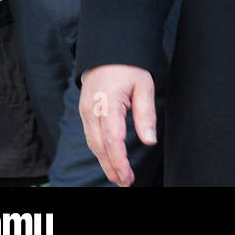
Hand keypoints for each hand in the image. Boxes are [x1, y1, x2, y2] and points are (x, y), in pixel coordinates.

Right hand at [79, 64, 156, 186]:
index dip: (120, 162)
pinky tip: (109, 159)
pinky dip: (100, 151)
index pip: (113, 140)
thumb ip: (146, 114)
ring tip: (119, 177)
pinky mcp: (85, 112)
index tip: (128, 177)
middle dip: (112, 168)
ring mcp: (85, 112)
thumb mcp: (144, 85)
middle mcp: (91, 111)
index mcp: (107, 104)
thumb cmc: (128, 66)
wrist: (107, 51)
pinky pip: (91, 137)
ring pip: (94, 144)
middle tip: (125, 183)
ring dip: (105, 162)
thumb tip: (149, 140)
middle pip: (100, 147)